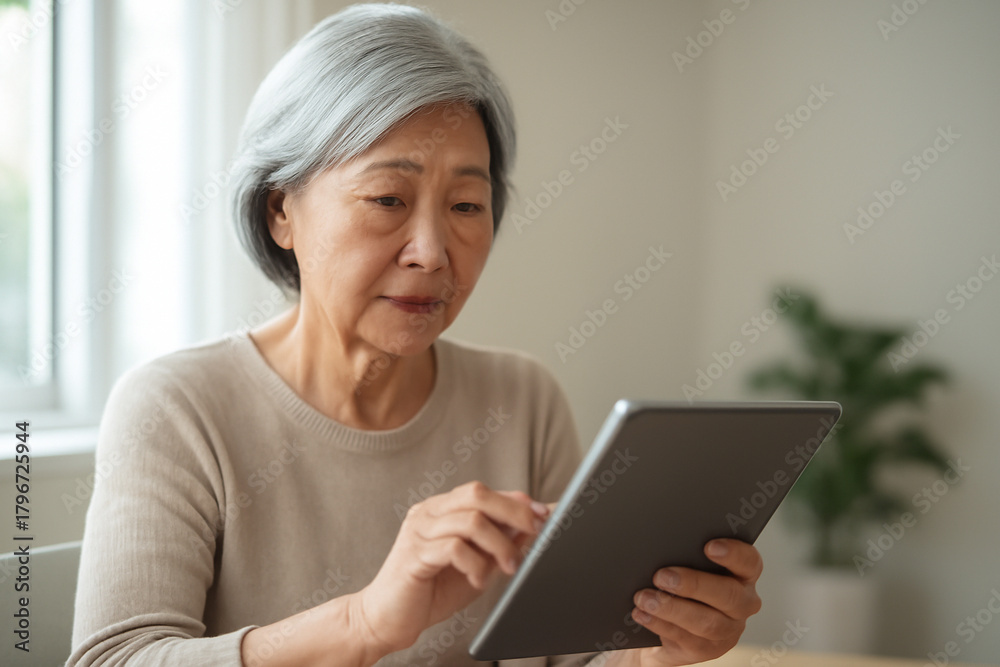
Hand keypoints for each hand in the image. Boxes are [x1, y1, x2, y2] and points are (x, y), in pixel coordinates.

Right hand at [354, 482, 549, 655]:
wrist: (387, 619)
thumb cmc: (431, 591)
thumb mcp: (476, 563)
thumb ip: (497, 542)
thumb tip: (532, 525)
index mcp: (441, 509)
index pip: (482, 491)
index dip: (516, 500)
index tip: (545, 513)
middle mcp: (428, 513)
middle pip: (477, 494)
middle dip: (513, 511)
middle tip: (534, 532)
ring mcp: (419, 531)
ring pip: (470, 520)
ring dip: (499, 544)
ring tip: (508, 566)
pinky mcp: (414, 555)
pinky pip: (454, 547)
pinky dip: (476, 563)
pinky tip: (478, 578)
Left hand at [628, 539, 762, 665]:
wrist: (668, 627)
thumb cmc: (682, 588)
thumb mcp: (687, 568)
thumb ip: (685, 558)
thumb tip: (662, 549)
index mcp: (742, 576)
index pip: (749, 562)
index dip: (734, 554)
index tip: (709, 547)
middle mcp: (742, 604)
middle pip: (728, 595)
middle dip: (693, 584)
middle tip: (662, 577)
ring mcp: (728, 630)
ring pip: (707, 622)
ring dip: (672, 608)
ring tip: (645, 598)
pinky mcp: (708, 650)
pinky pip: (686, 638)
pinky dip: (660, 624)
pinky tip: (643, 614)